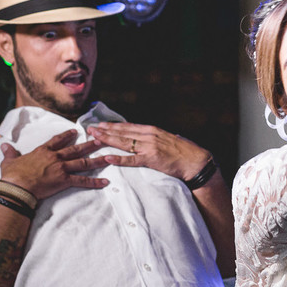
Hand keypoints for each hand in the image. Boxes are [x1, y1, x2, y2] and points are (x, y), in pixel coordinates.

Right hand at [0, 130, 109, 199]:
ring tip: (109, 157)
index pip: (57, 140)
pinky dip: (95, 182)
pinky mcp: (64, 180)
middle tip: (100, 140)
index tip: (75, 131)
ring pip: (83, 163)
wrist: (17, 187)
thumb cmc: (12, 175)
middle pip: (76, 149)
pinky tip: (105, 182)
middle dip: (89, 144)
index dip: (66, 136)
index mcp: (43, 151)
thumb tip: (3, 145)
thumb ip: (9, 153)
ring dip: (97, 160)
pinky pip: (83, 181)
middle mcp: (55, 157)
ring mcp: (61, 168)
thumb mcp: (9, 161)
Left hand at [87, 122, 211, 182]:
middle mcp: (149, 135)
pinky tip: (108, 157)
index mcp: (152, 130)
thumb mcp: (167, 139)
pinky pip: (131, 160)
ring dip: (107, 140)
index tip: (100, 124)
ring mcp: (149, 147)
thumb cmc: (183, 151)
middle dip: (105, 130)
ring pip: (124, 143)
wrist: (195, 161)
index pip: (128, 126)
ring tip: (94, 138)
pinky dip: (119, 159)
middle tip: (90, 129)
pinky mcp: (151, 160)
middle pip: (122, 132)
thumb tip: (145, 136)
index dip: (113, 125)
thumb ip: (154, 137)